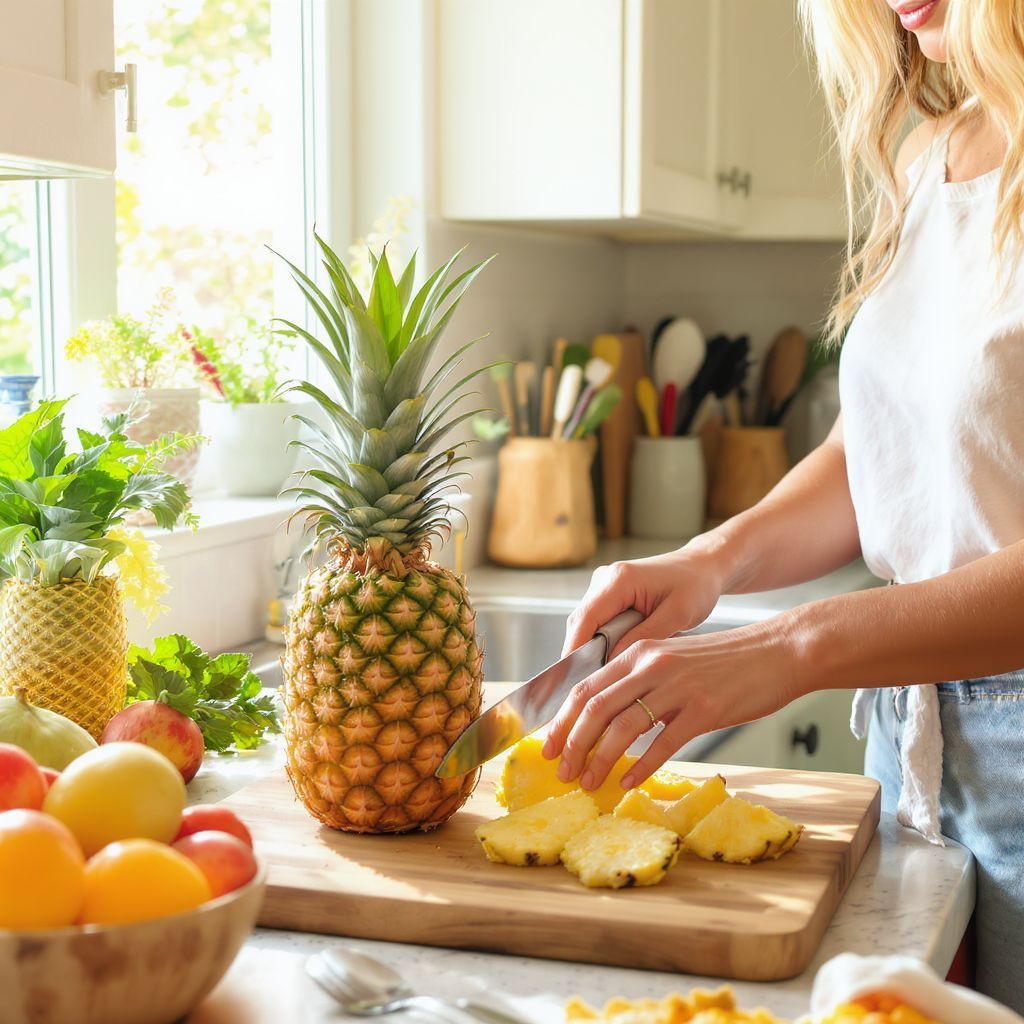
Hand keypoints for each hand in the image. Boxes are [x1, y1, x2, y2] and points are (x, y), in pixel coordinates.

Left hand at [543, 616, 808, 790]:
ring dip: (599, 759)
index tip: (549, 745)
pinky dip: (640, 766)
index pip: (586, 686)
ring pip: (622, 726)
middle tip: (561, 771)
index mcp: (639, 651)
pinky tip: (628, 783)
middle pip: (595, 707)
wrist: (778, 651)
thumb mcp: (674, 659)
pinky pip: (662, 743)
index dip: (562, 719)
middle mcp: (652, 664)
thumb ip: (641, 682)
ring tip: (588, 782)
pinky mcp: (704, 709)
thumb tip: (608, 719)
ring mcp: (677, 685)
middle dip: (572, 743)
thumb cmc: (726, 662)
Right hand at [559, 545, 730, 661]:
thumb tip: (613, 661)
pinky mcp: (608, 592)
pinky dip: (601, 639)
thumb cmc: (695, 586)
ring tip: (605, 674)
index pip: (586, 618)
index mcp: (621, 579)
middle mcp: (606, 578)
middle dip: (583, 652)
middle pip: (581, 622)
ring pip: (586, 622)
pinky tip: (613, 656)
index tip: (575, 677)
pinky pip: (596, 619)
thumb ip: (644, 637)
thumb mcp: (677, 615)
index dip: (576, 649)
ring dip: (592, 646)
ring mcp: (604, 584)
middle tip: (594, 684)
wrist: (702, 566)